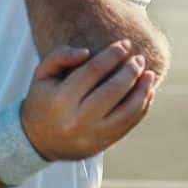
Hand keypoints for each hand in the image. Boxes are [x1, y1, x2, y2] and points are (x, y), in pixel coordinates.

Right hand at [20, 40, 157, 161]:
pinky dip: (142, 107)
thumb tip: (87, 52)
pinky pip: (129, 125)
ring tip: (149, 74)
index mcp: (61, 100)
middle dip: (130, 71)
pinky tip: (148, 92)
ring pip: (127, 111)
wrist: (38, 141)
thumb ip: (59, 56)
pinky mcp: (103, 144)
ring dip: (142, 90)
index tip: (126, 44)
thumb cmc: (42, 101)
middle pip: (113, 90)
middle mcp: (77, 119)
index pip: (94, 71)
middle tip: (139, 58)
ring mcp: (92, 135)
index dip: (113, 54)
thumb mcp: (41, 75)